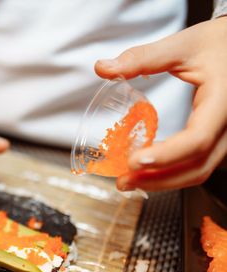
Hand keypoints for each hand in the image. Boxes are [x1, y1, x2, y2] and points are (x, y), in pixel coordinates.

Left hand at [95, 17, 226, 190]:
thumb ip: (141, 58)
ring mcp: (226, 136)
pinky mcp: (218, 139)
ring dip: (164, 181)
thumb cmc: (215, 44)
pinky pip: (198, 164)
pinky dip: (172, 173)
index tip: (134, 161)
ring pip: (200, 171)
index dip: (166, 156)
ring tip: (130, 181)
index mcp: (222, 102)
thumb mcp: (180, 46)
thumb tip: (102, 68)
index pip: (197, 139)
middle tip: (124, 181)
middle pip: (198, 166)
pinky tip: (147, 171)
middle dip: (159, 179)